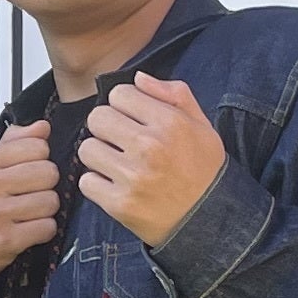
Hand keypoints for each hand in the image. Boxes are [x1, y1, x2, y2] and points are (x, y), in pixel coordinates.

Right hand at [0, 122, 60, 286]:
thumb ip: (13, 143)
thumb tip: (42, 127)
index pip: (37, 146)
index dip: (39, 160)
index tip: (27, 171)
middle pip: (49, 172)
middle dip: (45, 185)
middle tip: (28, 195)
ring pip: (51, 200)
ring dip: (45, 210)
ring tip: (26, 214)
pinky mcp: (5, 239)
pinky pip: (47, 227)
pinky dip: (42, 231)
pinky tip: (26, 230)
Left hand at [77, 74, 225, 249]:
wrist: (211, 219)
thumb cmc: (204, 170)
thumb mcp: (201, 125)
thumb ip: (173, 94)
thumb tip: (138, 77)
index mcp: (169, 122)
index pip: (119, 94)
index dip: (123, 105)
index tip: (132, 119)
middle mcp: (149, 146)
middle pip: (97, 118)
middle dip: (106, 128)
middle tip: (120, 142)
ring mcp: (133, 177)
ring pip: (87, 149)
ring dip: (98, 155)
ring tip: (117, 163)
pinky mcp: (120, 204)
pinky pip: (86, 182)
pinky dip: (97, 184)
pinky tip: (115, 185)